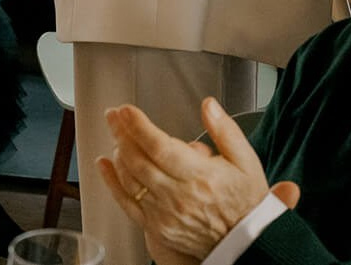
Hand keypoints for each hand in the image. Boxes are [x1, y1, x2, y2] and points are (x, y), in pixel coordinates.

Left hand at [99, 98, 270, 260]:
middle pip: (139, 160)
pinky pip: (127, 204)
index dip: (139, 126)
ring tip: (115, 132)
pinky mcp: (157, 228)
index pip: (160, 147)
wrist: (247, 245)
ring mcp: (165, 214)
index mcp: (200, 176)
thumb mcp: (246, 161)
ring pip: (131, 179)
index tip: (126, 110)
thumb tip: (208, 105)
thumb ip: (225, 130)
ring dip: (118, 153)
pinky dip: (112, 183)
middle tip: (113, 114)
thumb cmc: (246, 202)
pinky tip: (104, 165)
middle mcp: (179, 196)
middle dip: (122, 132)